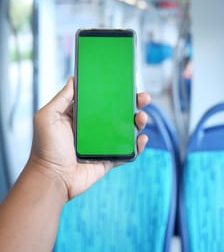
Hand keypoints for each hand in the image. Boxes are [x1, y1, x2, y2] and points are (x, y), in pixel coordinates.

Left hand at [30, 77, 149, 200]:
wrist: (51, 179)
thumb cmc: (45, 148)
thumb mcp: (48, 117)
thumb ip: (61, 98)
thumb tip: (74, 79)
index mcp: (81, 115)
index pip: (102, 100)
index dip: (115, 92)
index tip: (127, 84)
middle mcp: (94, 128)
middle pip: (119, 112)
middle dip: (133, 104)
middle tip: (143, 97)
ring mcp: (103, 143)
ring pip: (126, 130)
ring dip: (138, 122)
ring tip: (142, 118)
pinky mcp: (109, 158)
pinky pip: (127, 151)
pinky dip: (138, 145)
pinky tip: (142, 139)